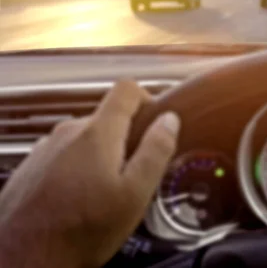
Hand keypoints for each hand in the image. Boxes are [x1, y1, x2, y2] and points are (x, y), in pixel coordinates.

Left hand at [0, 80, 179, 267]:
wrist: (22, 259)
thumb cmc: (78, 232)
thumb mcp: (134, 194)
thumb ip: (156, 151)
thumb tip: (169, 121)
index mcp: (97, 134)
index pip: (126, 90)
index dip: (147, 100)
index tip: (154, 123)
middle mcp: (68, 133)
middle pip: (107, 117)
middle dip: (126, 139)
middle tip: (134, 174)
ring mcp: (46, 149)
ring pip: (86, 138)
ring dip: (101, 156)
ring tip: (106, 193)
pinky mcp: (32, 167)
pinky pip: (65, 155)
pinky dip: (78, 169)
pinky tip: (81, 199)